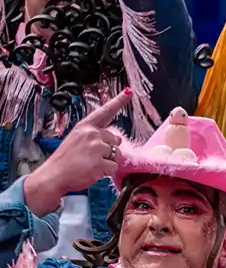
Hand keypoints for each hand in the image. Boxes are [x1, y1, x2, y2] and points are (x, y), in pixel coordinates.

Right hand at [24, 89, 130, 216]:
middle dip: (109, 149)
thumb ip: (94, 136)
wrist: (53, 175)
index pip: (105, 111)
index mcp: (85, 127)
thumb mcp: (76, 140)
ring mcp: (96, 148)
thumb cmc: (65, 160)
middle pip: (116, 140)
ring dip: (108, 161)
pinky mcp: (100, 162)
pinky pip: (114, 167)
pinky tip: (93, 171)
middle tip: (91, 156)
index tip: (129, 92)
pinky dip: (106, 172)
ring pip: (117, 154)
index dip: (119, 101)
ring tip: (90, 164)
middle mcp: (92, 134)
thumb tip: (115, 139)